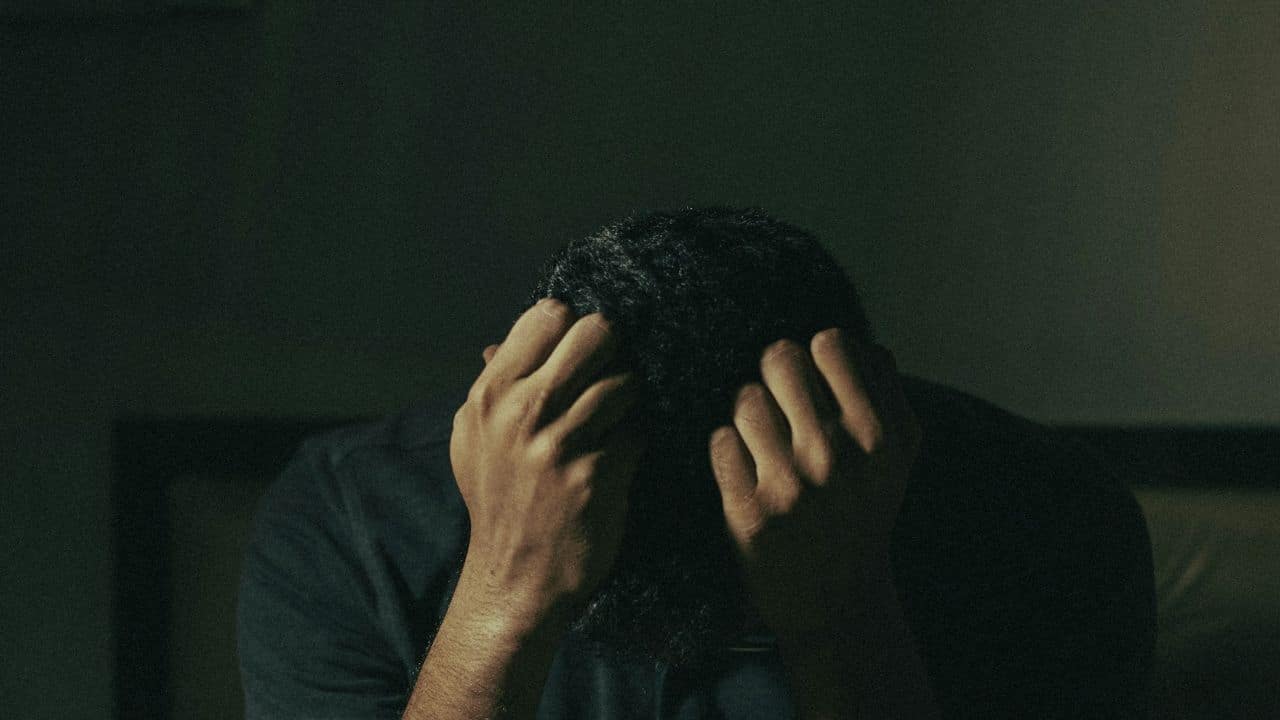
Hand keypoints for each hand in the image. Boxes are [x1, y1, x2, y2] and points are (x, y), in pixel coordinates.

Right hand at [450, 298, 646, 625]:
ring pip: (625, 383)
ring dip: (627, 403)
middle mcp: (522, 413)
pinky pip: (638, 431)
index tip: (576, 354)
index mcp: (489, 396)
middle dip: (611, 352)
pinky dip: (634, 443)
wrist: (515, 579)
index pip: (547, 315)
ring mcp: (560, 444)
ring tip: (612, 424)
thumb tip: (499, 343)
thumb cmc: (498, 503)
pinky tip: (618, 460)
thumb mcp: (474, 441)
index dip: (571, 328)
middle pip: (596, 333)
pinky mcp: (598, 475)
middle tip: (606, 378)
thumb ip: (493, 388)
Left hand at [707, 328, 921, 642]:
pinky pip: (720, 440)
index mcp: (883, 434)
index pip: (830, 343)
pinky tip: (747, 471)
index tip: (815, 385)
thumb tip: (848, 339)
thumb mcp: (895, 452)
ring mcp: (793, 484)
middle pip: (780, 357)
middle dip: (775, 375)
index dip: (815, 357)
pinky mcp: (750, 512)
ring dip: (749, 415)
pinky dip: (728, 450)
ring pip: (745, 397)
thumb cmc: (863, 510)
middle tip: (781, 405)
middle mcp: (840, 455)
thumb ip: (880, 388)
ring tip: (765, 443)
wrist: (838, 601)